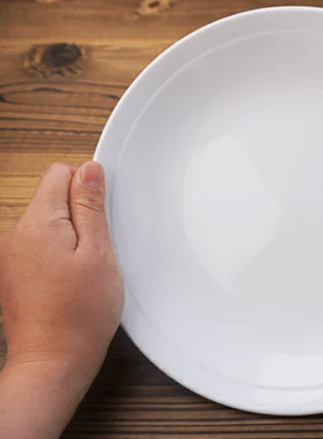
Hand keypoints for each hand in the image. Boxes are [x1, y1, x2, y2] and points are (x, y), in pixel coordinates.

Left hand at [0, 162, 122, 438]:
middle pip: (52, 198)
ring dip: (72, 236)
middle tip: (97, 249)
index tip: (101, 215)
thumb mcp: (98, 253)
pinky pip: (41, 246)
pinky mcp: (15, 273)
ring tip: (85, 268)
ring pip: (49, 224)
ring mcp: (12, 255)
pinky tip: (73, 279)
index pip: (59, 173)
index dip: (87, 187)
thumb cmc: (79, 314)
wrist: (54, 362)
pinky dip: (60, 255)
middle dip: (81, 214)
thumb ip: (91, 206)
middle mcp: (15, 234)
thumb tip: (89, 170)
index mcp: (37, 223)